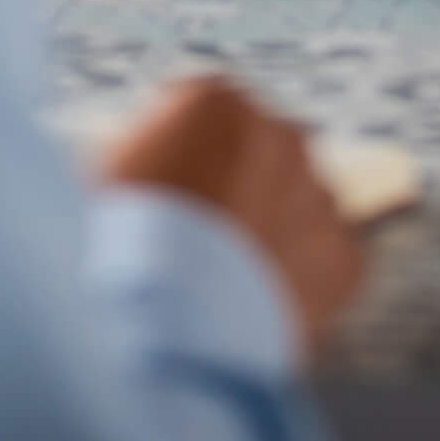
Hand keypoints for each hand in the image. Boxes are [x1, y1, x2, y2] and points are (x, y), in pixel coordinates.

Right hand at [100, 75, 364, 355]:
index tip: (159, 202)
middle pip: (257, 158)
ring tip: (216, 293)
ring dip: (268, 237)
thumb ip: (140, 168)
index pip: (203, 119)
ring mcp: (318, 194)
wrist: (152, 337)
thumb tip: (145, 179)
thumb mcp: (96, 189)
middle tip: (190, 252)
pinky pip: (324, 263)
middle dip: (233, 194)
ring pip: (296, 209)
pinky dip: (298, 285)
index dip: (178, 164)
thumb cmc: (104, 259)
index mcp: (214, 103)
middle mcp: (280, 134)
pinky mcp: (343, 257)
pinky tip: (252, 315)